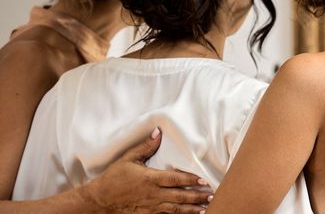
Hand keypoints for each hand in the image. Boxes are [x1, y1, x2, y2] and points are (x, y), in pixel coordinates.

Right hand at [80, 128, 212, 213]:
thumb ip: (146, 146)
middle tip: (211, 194)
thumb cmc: (114, 177)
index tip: (204, 180)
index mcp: (149, 179)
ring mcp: (150, 207)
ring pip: (175, 209)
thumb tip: (158, 132)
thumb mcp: (128, 158)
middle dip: (196, 196)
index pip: (174, 180)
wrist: (100, 199)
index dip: (190, 180)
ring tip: (206, 208)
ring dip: (191, 209)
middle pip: (179, 197)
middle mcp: (152, 194)